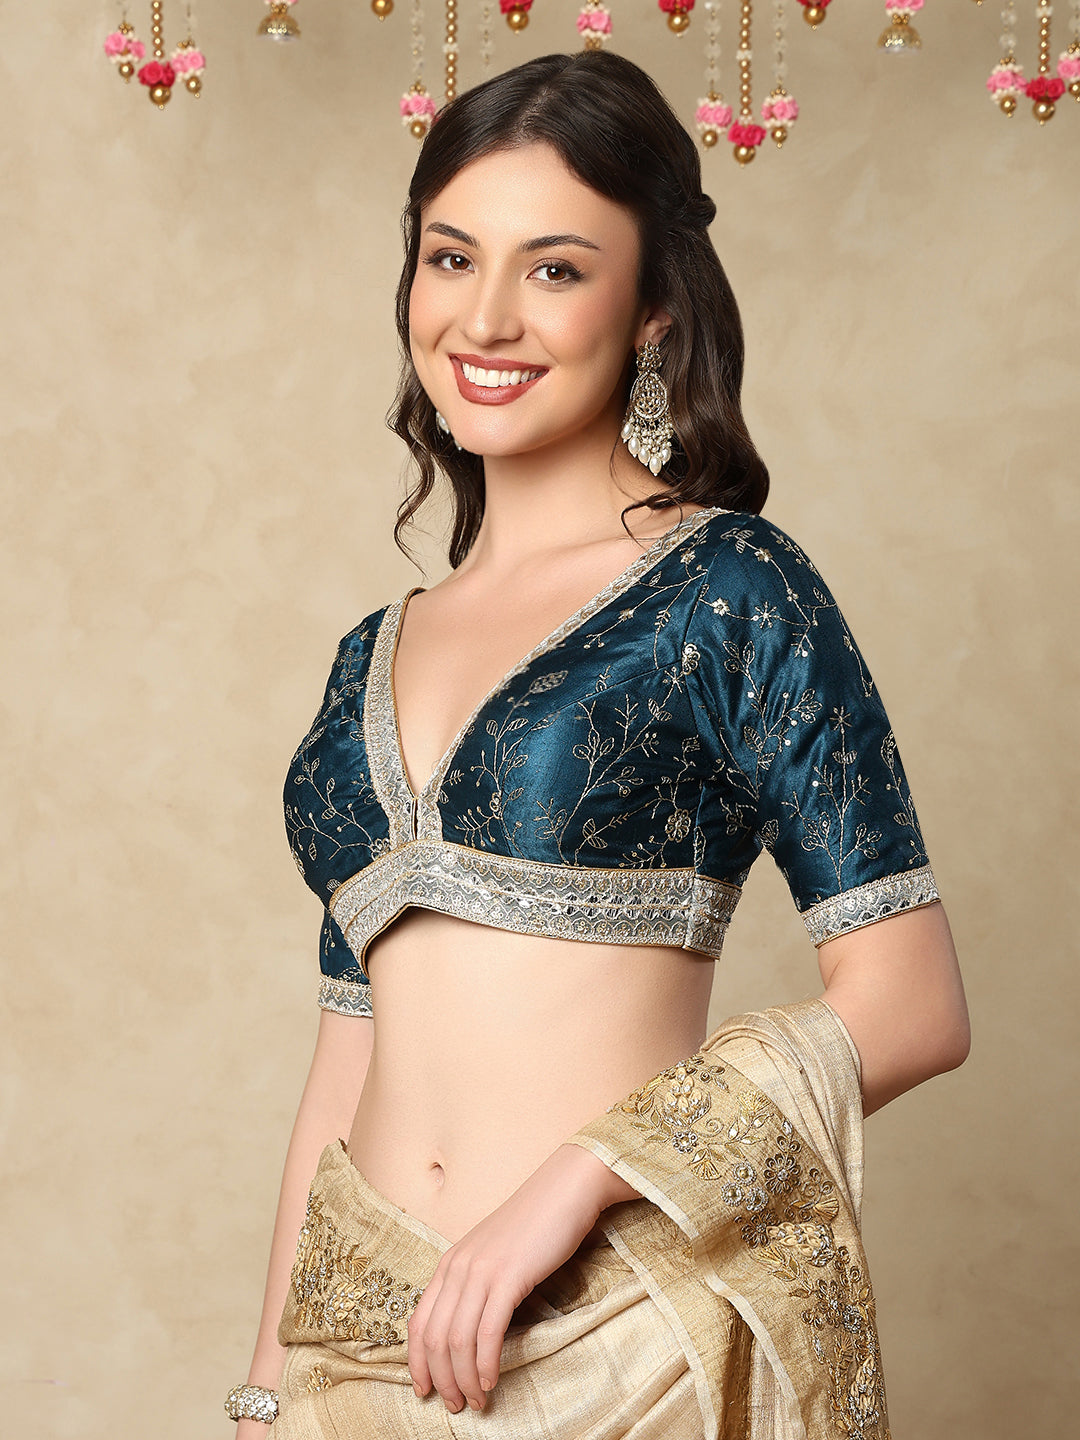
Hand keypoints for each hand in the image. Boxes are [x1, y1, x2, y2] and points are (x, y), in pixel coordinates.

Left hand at [407, 1143, 639, 1413]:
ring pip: (458, 1340)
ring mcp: (481, 1270)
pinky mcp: (508, 1276)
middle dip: (441, 1379)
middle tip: (455, 1406)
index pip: (418, 1322)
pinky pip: (488, 1331)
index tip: (424, 1390)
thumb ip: (475, 1284)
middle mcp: (457, 1266)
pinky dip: (486, 1363)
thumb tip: (468, 1330)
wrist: (565, 1189)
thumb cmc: (535, 1225)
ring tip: (476, 1401)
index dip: (417, 1362)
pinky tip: (491, 1380)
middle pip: (434, 1338)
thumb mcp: (493, 1255)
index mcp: (449, 1263)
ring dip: (463, 1378)